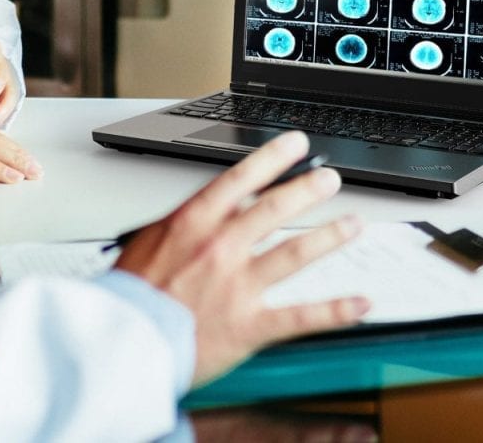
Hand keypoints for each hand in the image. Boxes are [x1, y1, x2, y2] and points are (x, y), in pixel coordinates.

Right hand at [114, 131, 366, 384]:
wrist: (121, 340)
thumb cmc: (128, 295)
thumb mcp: (144, 242)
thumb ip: (181, 226)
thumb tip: (201, 211)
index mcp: (192, 224)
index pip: (240, 179)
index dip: (272, 158)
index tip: (295, 143)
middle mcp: (220, 248)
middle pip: (275, 210)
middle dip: (308, 189)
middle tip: (331, 178)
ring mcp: (237, 286)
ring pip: (295, 255)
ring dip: (330, 237)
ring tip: (354, 224)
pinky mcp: (249, 325)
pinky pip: (301, 317)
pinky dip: (336, 311)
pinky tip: (361, 303)